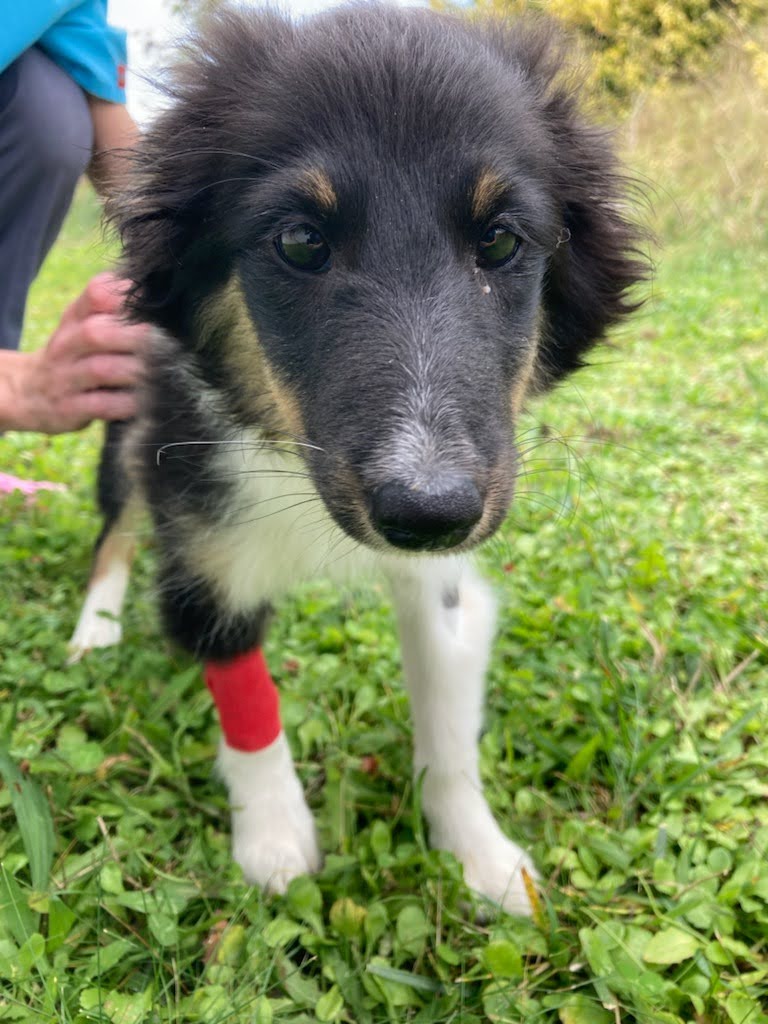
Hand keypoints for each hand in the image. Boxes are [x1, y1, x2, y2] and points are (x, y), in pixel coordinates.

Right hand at [11, 273, 148, 433]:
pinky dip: (127, 403)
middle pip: (97, 333)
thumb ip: (112, 305)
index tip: (151, 307)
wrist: (29, 392)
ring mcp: (66, 378)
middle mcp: (66, 345)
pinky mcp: (70, 409)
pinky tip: (147, 400)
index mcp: (74, 319)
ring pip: (101, 369)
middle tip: (166, 345)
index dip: (123, 297)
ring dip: (135, 370)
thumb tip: (151, 292)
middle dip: (135, 337)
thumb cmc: (73, 355)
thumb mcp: (82, 323)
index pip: (95, 295)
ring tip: (161, 372)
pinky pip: (101, 405)